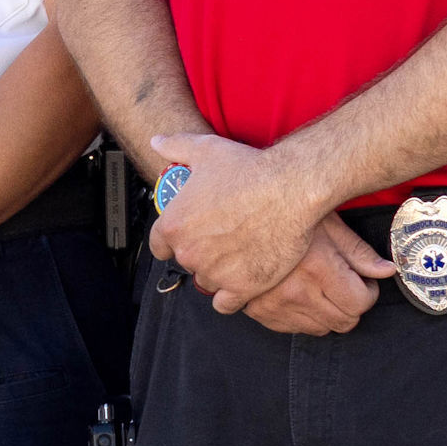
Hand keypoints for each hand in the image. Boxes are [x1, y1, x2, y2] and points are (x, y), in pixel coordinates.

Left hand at [149, 134, 391, 330]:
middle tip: (219, 241)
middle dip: (199, 253)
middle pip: (186, 262)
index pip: (159, 246)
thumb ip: (175, 148)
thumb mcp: (205, 150)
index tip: (186, 236)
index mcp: (173, 226)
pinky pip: (226, 304)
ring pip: (207, 282)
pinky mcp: (242, 287)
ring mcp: (215, 273)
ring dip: (217, 273)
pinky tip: (241, 282)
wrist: (289, 188)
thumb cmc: (249, 169)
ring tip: (235, 257)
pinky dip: (232, 296)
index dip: (172, 241)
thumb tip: (157, 141)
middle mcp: (189, 254)